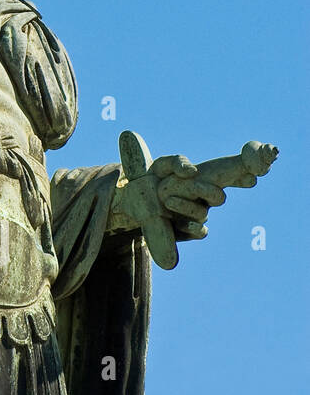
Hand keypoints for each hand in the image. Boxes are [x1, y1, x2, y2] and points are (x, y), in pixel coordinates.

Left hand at [110, 132, 277, 268]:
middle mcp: (206, 198)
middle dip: (203, 189)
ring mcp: (198, 215)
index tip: (259, 166)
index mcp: (207, 179)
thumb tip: (192, 172)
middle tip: (189, 181)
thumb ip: (177, 162)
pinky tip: (186, 224)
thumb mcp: (162, 165)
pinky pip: (200, 232)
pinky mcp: (187, 231)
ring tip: (165, 198)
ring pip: (202, 213)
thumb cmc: (153, 178)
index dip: (250, 170)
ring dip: (184, 204)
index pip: (235, 175)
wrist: (133, 199)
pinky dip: (195, 229)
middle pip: (217, 197)